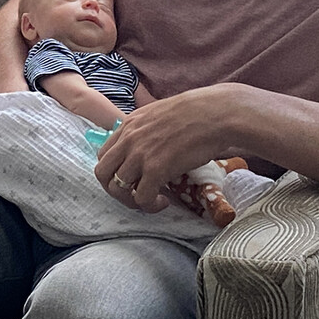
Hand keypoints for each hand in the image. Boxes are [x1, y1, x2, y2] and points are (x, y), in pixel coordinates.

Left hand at [93, 84, 241, 211]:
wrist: (216, 114)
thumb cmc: (196, 113)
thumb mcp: (159, 114)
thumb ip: (145, 130)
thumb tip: (148, 147)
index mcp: (128, 125)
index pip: (103, 155)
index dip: (114, 171)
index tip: (131, 177)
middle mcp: (128, 140)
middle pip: (102, 173)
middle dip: (115, 189)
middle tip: (135, 194)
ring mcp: (140, 155)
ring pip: (117, 188)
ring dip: (132, 200)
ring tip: (152, 200)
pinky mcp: (156, 169)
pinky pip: (141, 198)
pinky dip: (150, 205)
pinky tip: (164, 201)